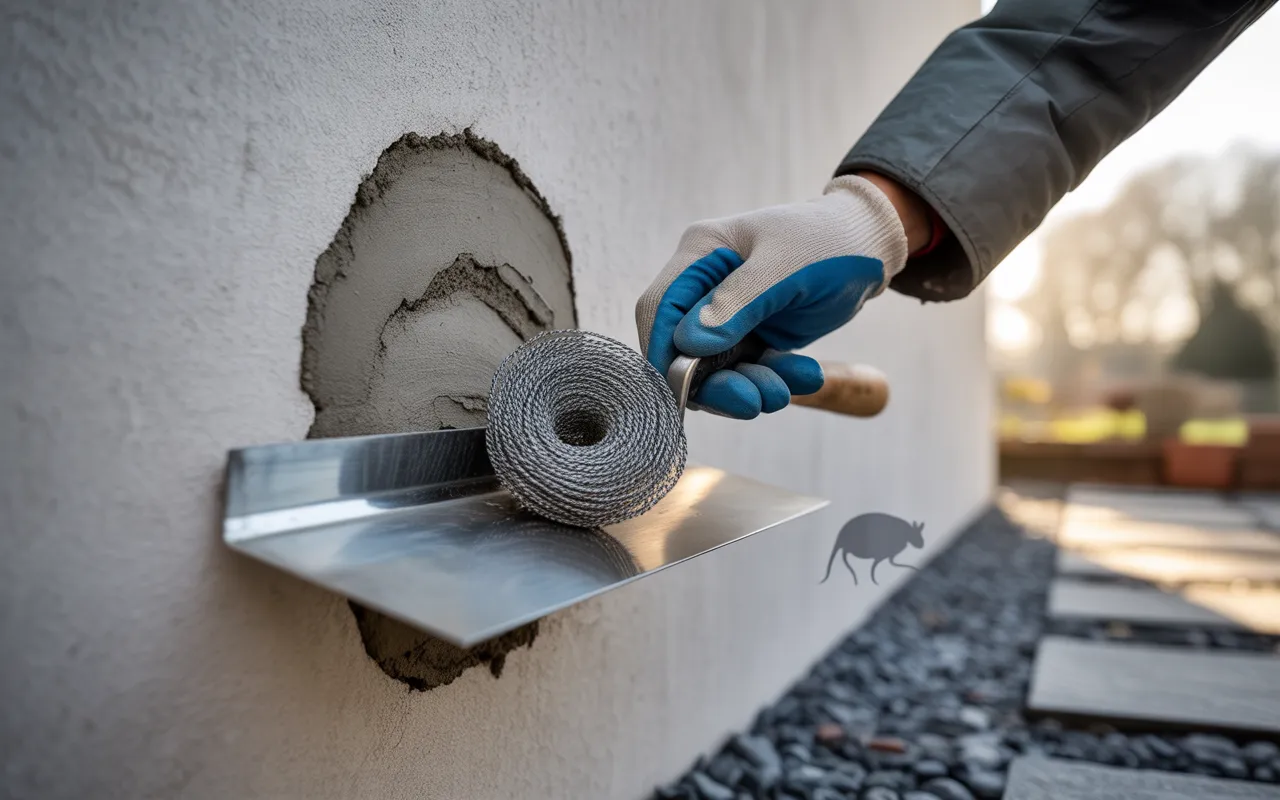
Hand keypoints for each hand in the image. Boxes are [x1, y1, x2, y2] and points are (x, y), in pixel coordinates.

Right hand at [635, 174, 913, 418]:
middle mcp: (706, 287)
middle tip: (749, 402)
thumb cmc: (827, 240)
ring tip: (783, 392)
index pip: (659, 307)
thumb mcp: (784, 266)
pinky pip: (750, 370)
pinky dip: (773, 380)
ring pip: (717, 368)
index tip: (680, 390)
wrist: (871, 246)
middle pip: (684, 348)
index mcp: (701, 254)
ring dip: (747, 386)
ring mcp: (728, 314)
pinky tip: (805, 375)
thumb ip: (737, 304)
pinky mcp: (752, 335)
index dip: (663, 352)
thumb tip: (689, 343)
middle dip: (714, 382)